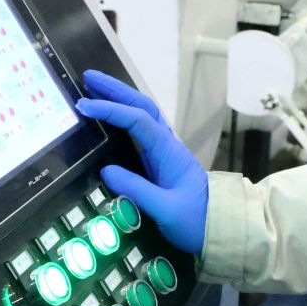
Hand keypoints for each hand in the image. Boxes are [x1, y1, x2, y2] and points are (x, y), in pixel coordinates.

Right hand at [74, 69, 208, 254]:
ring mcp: (165, 150)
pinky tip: (109, 116)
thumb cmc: (196, 220)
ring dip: (119, 98)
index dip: (111, 110)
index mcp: (168, 152)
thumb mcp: (166, 210)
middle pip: (142, 106)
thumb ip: (137, 190)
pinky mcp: (161, 160)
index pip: (137, 120)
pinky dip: (123, 115)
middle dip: (115, 89)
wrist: (220, 227)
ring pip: (142, 114)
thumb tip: (106, 171)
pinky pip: (140, 129)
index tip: (85, 106)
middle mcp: (167, 144)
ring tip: (94, 89)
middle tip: (88, 77)